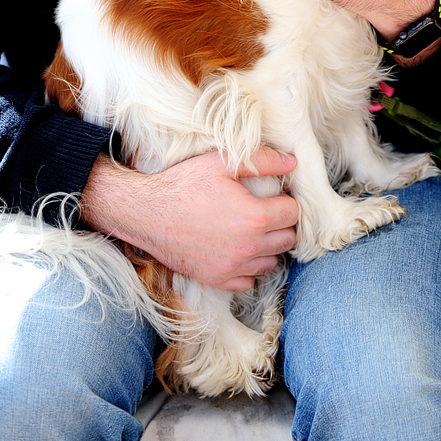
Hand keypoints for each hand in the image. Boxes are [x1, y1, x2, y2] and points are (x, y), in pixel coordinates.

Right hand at [81, 147, 299, 290]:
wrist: (146, 213)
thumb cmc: (184, 184)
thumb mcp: (222, 161)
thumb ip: (262, 160)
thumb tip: (292, 163)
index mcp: (254, 217)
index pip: (293, 213)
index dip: (286, 200)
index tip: (275, 194)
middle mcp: (248, 248)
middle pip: (287, 239)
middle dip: (282, 223)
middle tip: (266, 209)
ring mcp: (232, 267)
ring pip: (271, 261)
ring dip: (268, 246)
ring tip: (252, 228)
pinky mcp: (216, 279)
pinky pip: (248, 280)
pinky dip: (248, 266)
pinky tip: (237, 248)